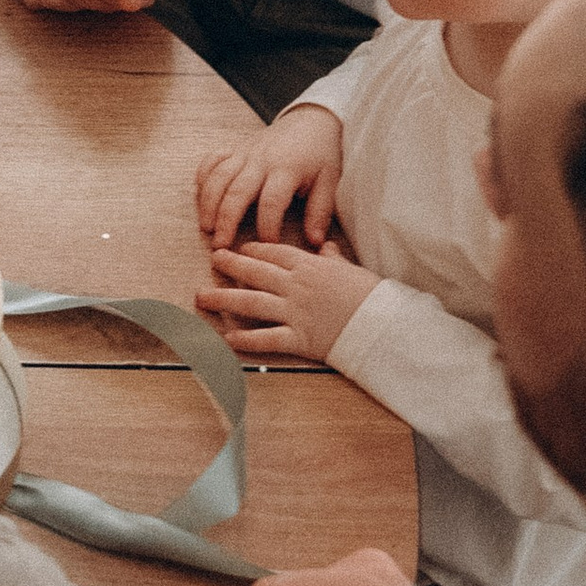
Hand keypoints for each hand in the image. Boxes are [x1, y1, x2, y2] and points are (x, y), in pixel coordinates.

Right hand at [194, 106, 343, 249]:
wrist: (310, 120)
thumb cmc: (320, 154)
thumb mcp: (329, 180)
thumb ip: (320, 211)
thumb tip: (315, 242)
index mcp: (286, 169)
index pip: (272, 202)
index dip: (268, 227)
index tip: (266, 247)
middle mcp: (261, 160)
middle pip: (237, 192)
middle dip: (226, 220)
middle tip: (220, 246)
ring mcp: (245, 153)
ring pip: (219, 177)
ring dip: (209, 203)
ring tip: (206, 227)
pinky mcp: (235, 148)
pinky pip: (212, 160)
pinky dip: (202, 177)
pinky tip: (200, 198)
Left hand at [198, 236, 377, 363]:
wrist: (384, 325)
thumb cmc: (371, 296)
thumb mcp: (351, 269)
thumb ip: (332, 258)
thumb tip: (325, 246)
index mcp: (310, 266)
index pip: (275, 253)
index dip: (254, 250)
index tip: (240, 248)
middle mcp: (296, 286)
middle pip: (255, 272)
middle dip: (230, 265)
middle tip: (213, 260)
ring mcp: (295, 312)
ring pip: (251, 302)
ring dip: (224, 299)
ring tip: (202, 297)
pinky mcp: (299, 339)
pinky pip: (266, 338)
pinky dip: (246, 339)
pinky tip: (227, 338)